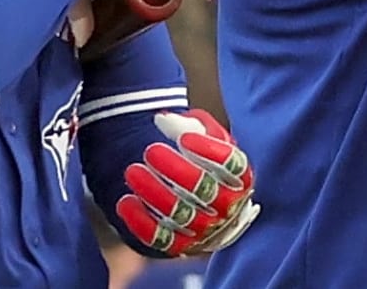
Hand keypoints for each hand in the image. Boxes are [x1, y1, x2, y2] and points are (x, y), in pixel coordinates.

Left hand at [117, 110, 259, 255]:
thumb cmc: (201, 160)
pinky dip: (142, 222)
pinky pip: (162, 239)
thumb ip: (190, 125)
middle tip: (151, 150)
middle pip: (206, 190)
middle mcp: (228, 206)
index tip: (185, 139)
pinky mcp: (182, 247)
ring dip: (155, 193)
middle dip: (175, 169)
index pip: (232, 165)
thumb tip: (164, 120)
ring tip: (133, 171)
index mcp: (240, 177)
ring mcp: (206, 230)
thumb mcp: (204, 138)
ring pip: (183, 216)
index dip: (209, 151)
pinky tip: (126, 201)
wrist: (196, 195)